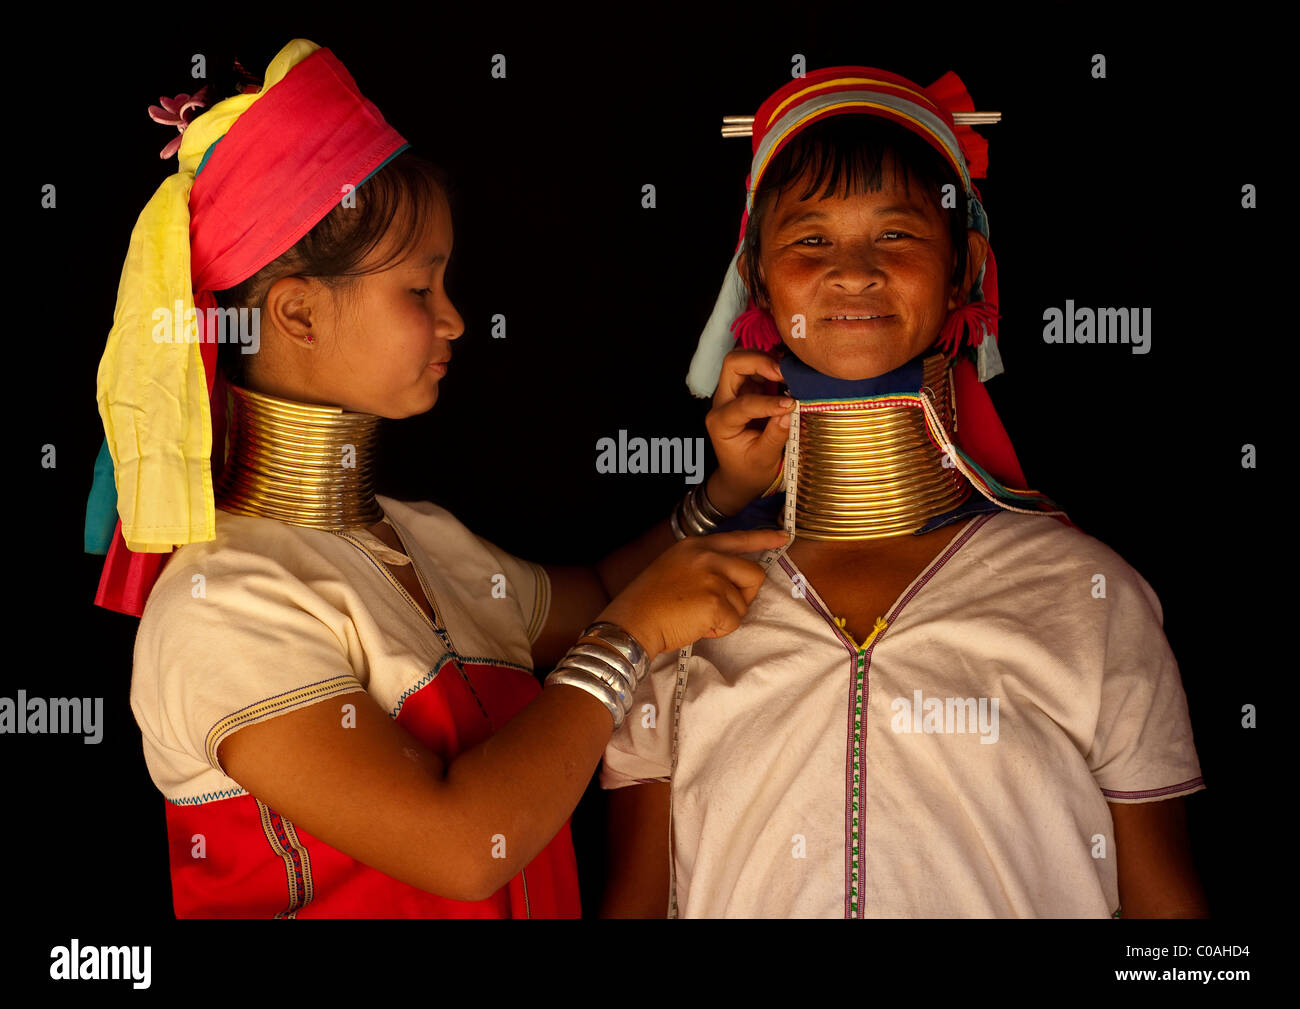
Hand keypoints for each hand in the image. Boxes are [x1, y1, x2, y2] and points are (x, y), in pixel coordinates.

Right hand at [594, 527, 790, 657]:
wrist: (633, 620)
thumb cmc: (650, 601)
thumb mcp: (675, 567)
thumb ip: (703, 565)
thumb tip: (732, 579)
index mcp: (696, 545)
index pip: (738, 539)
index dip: (763, 539)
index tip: (783, 537)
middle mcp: (707, 556)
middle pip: (753, 574)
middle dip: (743, 596)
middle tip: (718, 607)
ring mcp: (712, 577)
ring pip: (744, 603)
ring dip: (726, 616)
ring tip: (696, 616)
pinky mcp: (715, 602)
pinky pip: (734, 621)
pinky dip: (718, 630)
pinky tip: (696, 625)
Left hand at [704, 348, 794, 515]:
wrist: (741, 476)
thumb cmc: (749, 471)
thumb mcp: (763, 460)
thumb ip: (775, 436)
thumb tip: (790, 412)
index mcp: (721, 422)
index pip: (743, 404)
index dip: (768, 402)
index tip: (792, 405)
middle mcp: (723, 402)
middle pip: (732, 364)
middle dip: (758, 361)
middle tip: (783, 372)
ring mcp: (735, 392)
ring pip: (743, 359)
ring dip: (765, 359)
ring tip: (788, 372)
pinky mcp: (749, 389)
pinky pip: (757, 366)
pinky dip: (773, 364)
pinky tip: (789, 373)